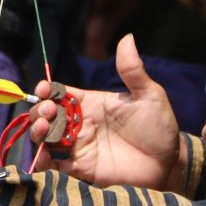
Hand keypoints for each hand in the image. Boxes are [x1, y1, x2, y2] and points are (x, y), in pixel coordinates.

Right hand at [30, 34, 183, 189]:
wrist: (169, 162)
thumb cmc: (159, 126)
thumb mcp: (148, 95)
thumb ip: (132, 70)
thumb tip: (127, 37)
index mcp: (91, 103)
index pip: (60, 93)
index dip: (48, 90)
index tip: (45, 89)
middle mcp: (80, 123)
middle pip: (47, 114)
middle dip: (39, 110)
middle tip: (46, 111)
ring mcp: (78, 146)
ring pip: (45, 138)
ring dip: (36, 132)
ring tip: (42, 128)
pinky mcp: (80, 168)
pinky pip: (53, 166)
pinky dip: (41, 162)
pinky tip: (42, 158)